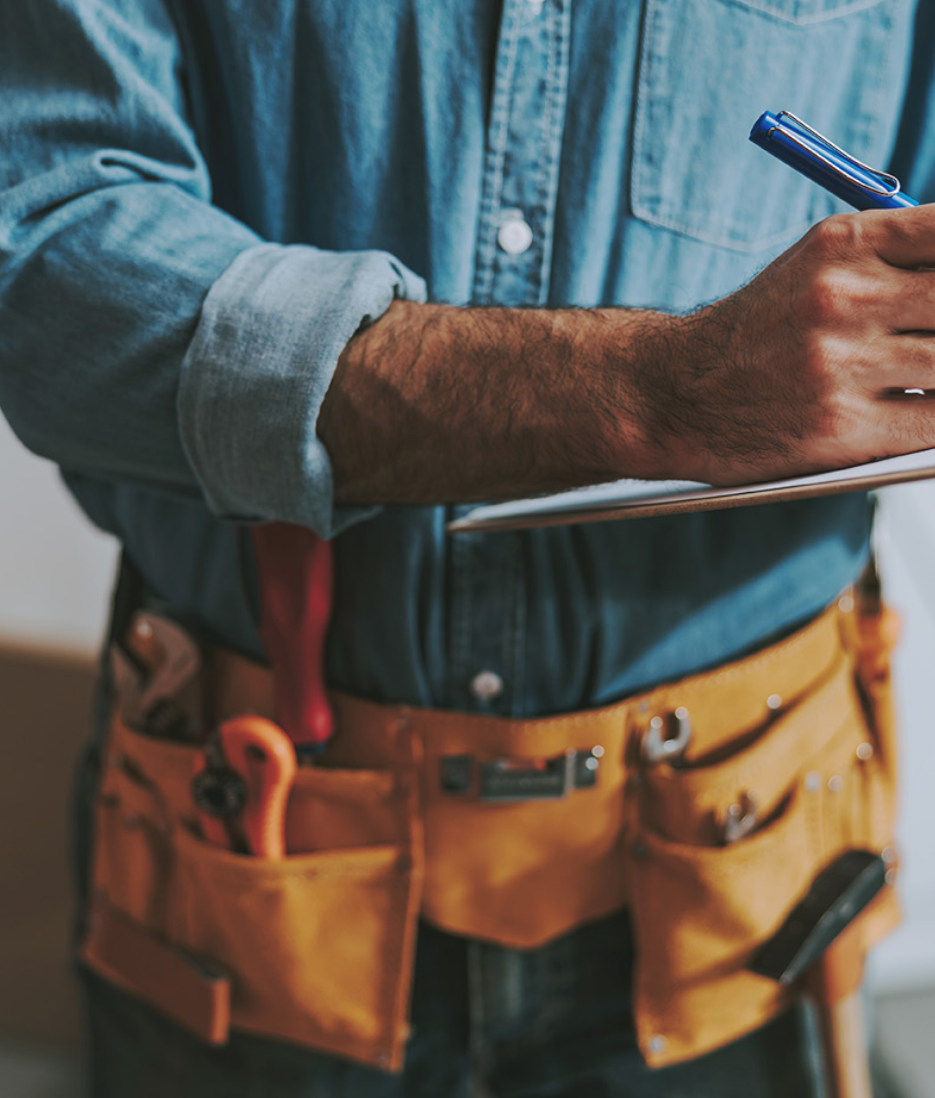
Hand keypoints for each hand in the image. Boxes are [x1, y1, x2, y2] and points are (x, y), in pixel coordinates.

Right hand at [656, 205, 934, 485]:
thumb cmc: (759, 333)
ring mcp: (840, 364)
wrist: (677, 395)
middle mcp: (842, 296)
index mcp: (844, 243)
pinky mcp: (840, 426)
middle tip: (933, 338)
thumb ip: (898, 259)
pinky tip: (922, 409)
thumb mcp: (818, 266)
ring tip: (922, 371)